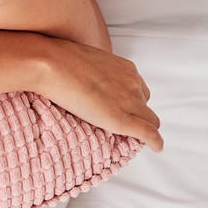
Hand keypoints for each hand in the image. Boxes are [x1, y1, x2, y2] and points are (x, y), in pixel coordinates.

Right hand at [37, 39, 163, 151]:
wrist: (52, 64)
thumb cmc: (59, 60)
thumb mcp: (86, 61)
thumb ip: (96, 73)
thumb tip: (86, 81)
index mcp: (125, 68)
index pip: (139, 90)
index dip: (133, 103)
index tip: (126, 110)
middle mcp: (132, 82)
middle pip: (145, 106)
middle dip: (139, 116)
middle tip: (125, 126)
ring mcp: (129, 100)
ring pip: (150, 120)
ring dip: (143, 128)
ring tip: (131, 138)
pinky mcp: (121, 118)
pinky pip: (148, 133)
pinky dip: (155, 142)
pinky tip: (156, 147)